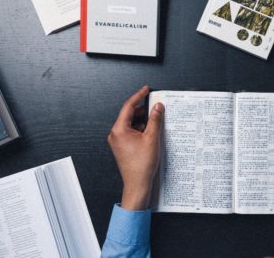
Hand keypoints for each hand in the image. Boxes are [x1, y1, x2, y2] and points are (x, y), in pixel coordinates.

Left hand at [107, 85, 163, 210]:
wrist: (137, 184)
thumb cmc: (141, 166)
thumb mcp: (152, 138)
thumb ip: (155, 120)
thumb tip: (157, 107)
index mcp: (119, 130)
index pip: (128, 107)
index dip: (138, 96)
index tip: (145, 89)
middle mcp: (116, 134)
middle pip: (130, 114)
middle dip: (143, 109)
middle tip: (155, 103)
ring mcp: (119, 141)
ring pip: (132, 123)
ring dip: (144, 119)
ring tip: (156, 118)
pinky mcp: (123, 146)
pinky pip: (132, 132)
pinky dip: (142, 128)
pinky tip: (152, 130)